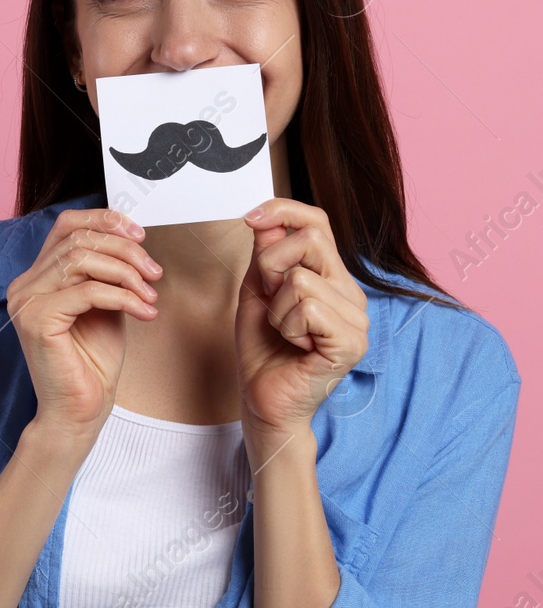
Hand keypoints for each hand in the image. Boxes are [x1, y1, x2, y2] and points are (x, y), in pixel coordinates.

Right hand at [6, 207, 161, 443]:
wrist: (80, 411)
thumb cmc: (91, 363)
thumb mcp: (105, 304)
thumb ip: (107, 272)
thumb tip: (130, 238)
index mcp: (37, 277)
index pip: (66, 226)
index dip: (104, 220)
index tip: (140, 235)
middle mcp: (24, 285)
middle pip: (79, 240)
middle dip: (126, 251)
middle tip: (154, 273)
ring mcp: (26, 301)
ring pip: (82, 260)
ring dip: (127, 273)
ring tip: (150, 295)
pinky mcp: (36, 319)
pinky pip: (88, 291)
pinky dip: (123, 297)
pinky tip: (144, 311)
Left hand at [234, 199, 369, 443]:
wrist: (263, 396)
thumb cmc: (263, 346)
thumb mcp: (256, 289)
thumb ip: (266, 252)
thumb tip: (266, 215)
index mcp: (330, 275)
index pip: (317, 222)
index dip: (283, 210)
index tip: (250, 217)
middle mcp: (350, 291)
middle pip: (311, 240)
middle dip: (270, 267)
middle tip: (269, 301)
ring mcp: (357, 317)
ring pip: (301, 279)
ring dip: (277, 308)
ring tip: (285, 332)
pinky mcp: (352, 342)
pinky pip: (308, 309)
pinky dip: (287, 326)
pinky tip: (296, 346)